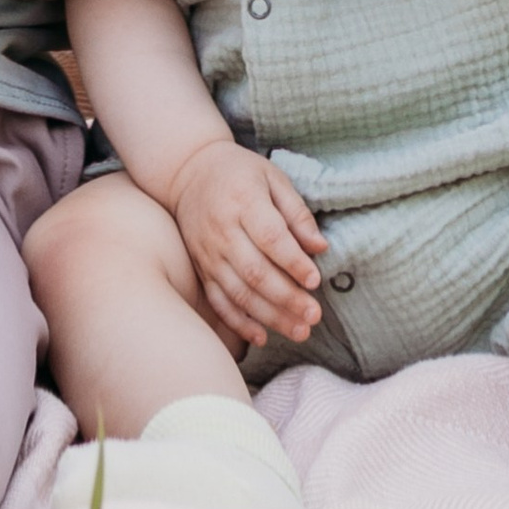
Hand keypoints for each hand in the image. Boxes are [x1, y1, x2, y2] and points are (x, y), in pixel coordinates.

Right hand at [164, 138, 325, 350]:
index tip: (315, 280)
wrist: (188, 172)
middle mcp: (223, 230)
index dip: (293, 262)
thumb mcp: (273, 178)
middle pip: (255, 271)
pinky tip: (262, 337)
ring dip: (270, 316)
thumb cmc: (239, 173)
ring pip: (238, 292)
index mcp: (243, 201)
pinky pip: (218, 301)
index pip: (270, 237)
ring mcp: (208, 253)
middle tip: (314, 316)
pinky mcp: (201, 268)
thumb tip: (320, 248)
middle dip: (287, 298)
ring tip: (299, 331)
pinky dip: (238, 322)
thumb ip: (296, 213)